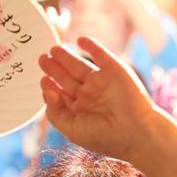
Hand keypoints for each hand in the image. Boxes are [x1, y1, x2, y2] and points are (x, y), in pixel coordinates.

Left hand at [39, 36, 159, 162]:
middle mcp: (91, 96)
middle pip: (68, 78)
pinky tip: (80, 40)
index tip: (43, 80)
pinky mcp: (114, 70)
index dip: (50, 86)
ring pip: (80, 65)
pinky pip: (101, 54)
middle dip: (54, 68)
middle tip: (42, 58)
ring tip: (53, 49)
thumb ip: (55, 112)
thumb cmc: (104, 136)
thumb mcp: (72, 129)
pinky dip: (91, 45)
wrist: (135, 131)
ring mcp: (102, 82)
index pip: (62, 95)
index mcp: (81, 111)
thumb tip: (46, 90)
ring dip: (66, 56)